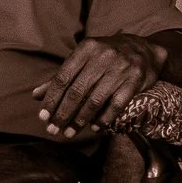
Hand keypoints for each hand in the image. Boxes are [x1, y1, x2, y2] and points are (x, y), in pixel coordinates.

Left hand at [32, 34, 166, 139]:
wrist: (145, 50)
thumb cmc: (107, 56)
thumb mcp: (84, 59)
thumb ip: (61, 77)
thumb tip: (35, 96)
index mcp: (86, 49)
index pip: (63, 78)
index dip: (51, 99)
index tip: (43, 117)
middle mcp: (102, 56)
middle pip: (77, 91)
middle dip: (63, 114)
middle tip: (54, 130)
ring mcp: (120, 68)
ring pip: (95, 100)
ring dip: (80, 120)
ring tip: (70, 133)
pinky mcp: (135, 80)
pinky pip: (116, 105)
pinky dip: (104, 119)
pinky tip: (95, 128)